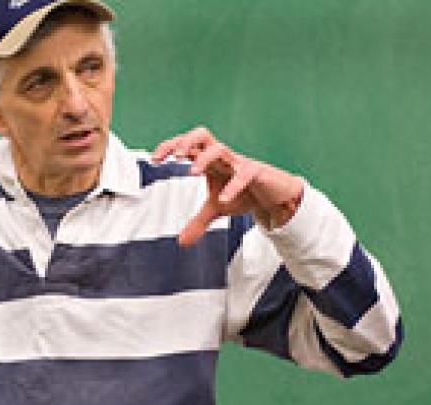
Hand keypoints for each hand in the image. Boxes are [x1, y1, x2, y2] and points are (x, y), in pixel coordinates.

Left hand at [151, 127, 303, 245]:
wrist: (275, 196)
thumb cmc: (245, 193)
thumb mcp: (217, 209)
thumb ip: (198, 222)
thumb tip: (182, 242)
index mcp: (211, 161)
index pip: (188, 145)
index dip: (170, 147)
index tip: (155, 159)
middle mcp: (223, 157)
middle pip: (202, 135)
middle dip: (186, 141)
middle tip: (175, 156)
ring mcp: (239, 163)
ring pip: (220, 148)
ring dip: (204, 157)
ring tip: (192, 172)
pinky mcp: (256, 172)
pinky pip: (244, 173)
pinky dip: (233, 185)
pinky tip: (224, 198)